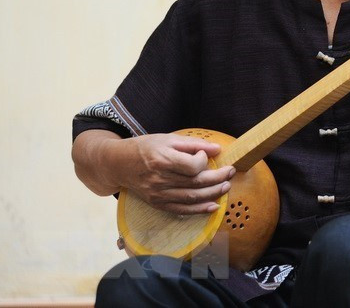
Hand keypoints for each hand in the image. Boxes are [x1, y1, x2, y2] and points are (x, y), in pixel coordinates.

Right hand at [116, 133, 234, 214]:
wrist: (118, 164)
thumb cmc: (145, 147)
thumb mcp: (168, 138)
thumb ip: (193, 144)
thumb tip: (216, 149)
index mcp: (162, 159)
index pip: (192, 166)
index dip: (204, 161)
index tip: (205, 155)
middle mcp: (160, 179)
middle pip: (195, 183)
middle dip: (217, 178)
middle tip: (230, 173)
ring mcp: (158, 194)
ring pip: (191, 197)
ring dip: (213, 194)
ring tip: (226, 187)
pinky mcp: (157, 203)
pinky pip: (182, 209)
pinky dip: (199, 210)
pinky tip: (213, 206)